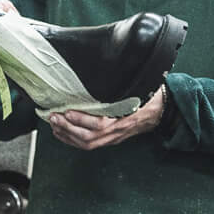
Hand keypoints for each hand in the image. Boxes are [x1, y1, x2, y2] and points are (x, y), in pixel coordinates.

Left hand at [46, 87, 165, 151]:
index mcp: (124, 118)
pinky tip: (62, 133)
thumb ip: (120, 84)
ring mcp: (113, 138)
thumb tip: (106, 69)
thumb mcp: (137, 87)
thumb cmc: (148, 97)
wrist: (159, 112)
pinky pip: (88, 145)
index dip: (82, 120)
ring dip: (67, 135)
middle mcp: (117, 131)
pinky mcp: (110, 140)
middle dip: (68, 128)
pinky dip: (72, 140)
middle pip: (89, 138)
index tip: (68, 111)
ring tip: (54, 125)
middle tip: (54, 117)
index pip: (100, 124)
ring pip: (87, 144)